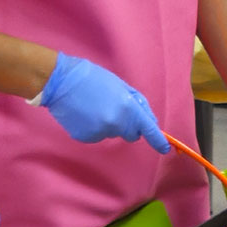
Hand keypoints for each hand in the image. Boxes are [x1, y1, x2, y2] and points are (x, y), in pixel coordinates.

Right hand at [34, 52, 169, 151]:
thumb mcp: (121, 86)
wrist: (61, 82)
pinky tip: (86, 113)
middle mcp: (115, 124)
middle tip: (118, 108)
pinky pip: (98, 135)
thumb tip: (148, 121)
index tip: (165, 148)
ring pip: (113, 133)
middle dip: (129, 125)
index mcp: (127, 108)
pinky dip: (95, 127)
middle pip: (131, 134)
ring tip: (96, 106)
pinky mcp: (86, 138)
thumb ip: (137, 104)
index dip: (158, 140)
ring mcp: (99, 133)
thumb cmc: (93, 78)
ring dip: (110, 123)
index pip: (148, 129)